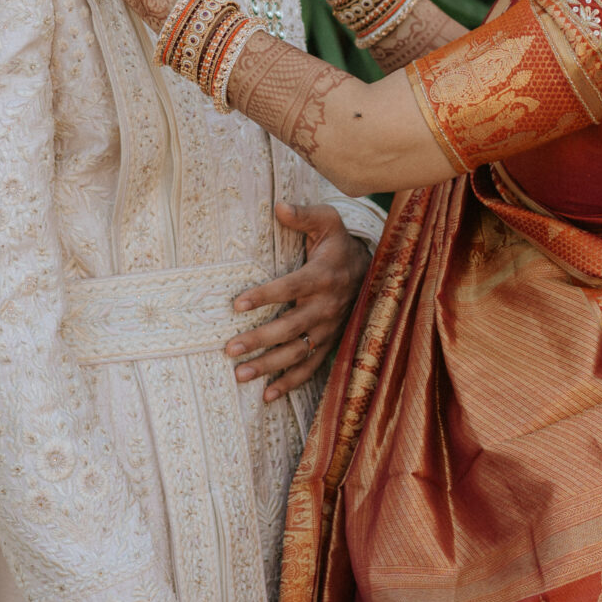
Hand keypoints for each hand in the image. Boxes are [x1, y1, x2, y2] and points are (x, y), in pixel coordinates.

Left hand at [225, 202, 367, 402]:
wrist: (371, 270)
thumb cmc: (339, 244)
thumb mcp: (328, 221)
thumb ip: (304, 214)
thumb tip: (278, 206)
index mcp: (323, 276)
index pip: (290, 288)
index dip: (264, 296)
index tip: (236, 305)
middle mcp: (326, 306)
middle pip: (289, 327)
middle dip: (259, 340)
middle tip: (229, 349)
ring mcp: (328, 329)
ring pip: (297, 352)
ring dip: (268, 366)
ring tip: (240, 375)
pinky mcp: (329, 343)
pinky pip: (310, 368)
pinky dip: (290, 383)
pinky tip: (267, 395)